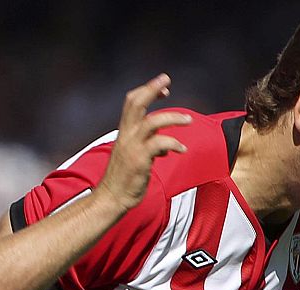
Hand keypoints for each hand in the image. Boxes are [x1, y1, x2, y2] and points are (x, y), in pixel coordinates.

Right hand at [96, 76, 190, 211]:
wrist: (110, 198)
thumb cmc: (122, 179)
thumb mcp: (132, 156)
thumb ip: (147, 146)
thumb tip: (165, 147)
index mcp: (124, 132)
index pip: (132, 101)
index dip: (147, 90)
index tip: (163, 90)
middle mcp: (126, 135)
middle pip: (137, 102)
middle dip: (152, 88)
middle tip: (167, 81)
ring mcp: (132, 147)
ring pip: (153, 121)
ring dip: (173, 117)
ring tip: (188, 120)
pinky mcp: (139, 160)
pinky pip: (160, 144)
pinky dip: (174, 144)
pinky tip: (182, 150)